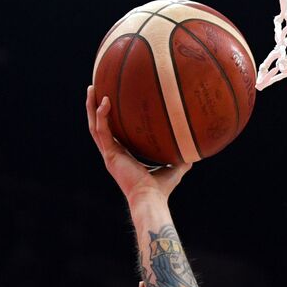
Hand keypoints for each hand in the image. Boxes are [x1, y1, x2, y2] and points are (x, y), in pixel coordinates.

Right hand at [87, 85, 190, 208]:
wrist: (151, 199)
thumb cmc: (161, 189)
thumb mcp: (174, 169)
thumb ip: (180, 160)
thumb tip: (195, 153)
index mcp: (123, 156)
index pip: (112, 134)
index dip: (108, 119)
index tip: (109, 102)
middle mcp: (113, 154)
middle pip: (98, 126)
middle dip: (94, 108)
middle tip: (95, 88)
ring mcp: (109, 155)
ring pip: (95, 126)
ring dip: (91, 107)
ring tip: (93, 88)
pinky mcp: (110, 155)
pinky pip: (102, 131)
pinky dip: (102, 115)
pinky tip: (104, 101)